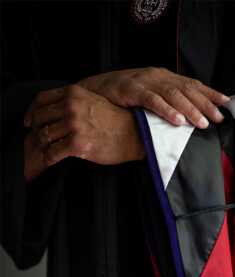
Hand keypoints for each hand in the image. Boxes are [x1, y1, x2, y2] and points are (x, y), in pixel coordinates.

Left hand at [22, 85, 144, 178]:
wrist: (137, 135)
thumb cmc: (118, 121)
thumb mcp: (95, 101)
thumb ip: (74, 102)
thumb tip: (53, 112)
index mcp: (74, 93)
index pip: (41, 100)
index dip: (33, 112)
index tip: (31, 122)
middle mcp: (71, 106)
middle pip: (40, 118)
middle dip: (39, 130)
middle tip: (43, 139)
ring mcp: (74, 125)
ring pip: (44, 136)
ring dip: (44, 145)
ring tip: (49, 150)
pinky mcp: (77, 143)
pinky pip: (52, 152)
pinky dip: (49, 158)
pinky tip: (53, 160)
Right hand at [71, 67, 228, 127]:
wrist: (92, 89)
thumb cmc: (124, 95)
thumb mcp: (150, 94)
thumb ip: (169, 100)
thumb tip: (194, 115)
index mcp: (164, 77)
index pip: (192, 84)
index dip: (210, 93)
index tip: (227, 103)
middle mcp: (157, 76)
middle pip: (186, 89)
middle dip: (205, 104)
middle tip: (218, 118)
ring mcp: (143, 82)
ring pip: (172, 94)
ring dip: (189, 109)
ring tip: (202, 123)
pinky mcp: (130, 90)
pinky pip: (151, 100)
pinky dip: (166, 110)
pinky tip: (177, 120)